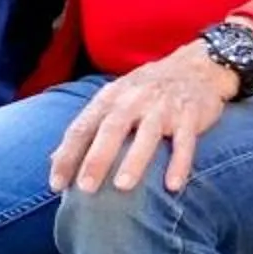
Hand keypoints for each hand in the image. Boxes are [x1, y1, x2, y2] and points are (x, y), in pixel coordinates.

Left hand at [48, 45, 239, 196]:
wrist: (197, 65)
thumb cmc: (147, 90)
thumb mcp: (115, 99)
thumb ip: (89, 127)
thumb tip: (54, 159)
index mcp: (110, 98)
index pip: (82, 127)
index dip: (67, 155)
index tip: (55, 184)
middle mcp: (133, 100)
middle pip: (111, 129)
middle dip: (96, 159)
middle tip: (85, 188)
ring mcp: (163, 107)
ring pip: (147, 135)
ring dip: (134, 160)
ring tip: (123, 187)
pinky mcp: (190, 115)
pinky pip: (185, 141)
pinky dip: (179, 163)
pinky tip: (173, 185)